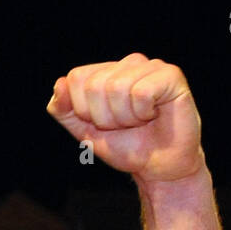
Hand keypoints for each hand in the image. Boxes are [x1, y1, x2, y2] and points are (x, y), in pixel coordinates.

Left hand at [47, 53, 203, 183]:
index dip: (84, 110)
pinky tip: (154, 114)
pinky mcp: (171, 75)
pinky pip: (141, 92)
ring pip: (117, 88)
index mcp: (106, 72)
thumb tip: (59, 84)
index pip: (76, 78)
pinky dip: (143, 113)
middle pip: (95, 85)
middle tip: (124, 125)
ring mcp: (151, 66)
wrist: (157, 166)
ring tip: (140, 122)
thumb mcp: (84, 131)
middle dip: (105, 117)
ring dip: (125, 118)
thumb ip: (64, 110)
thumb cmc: (125, 147)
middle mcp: (128, 64)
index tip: (103, 123)